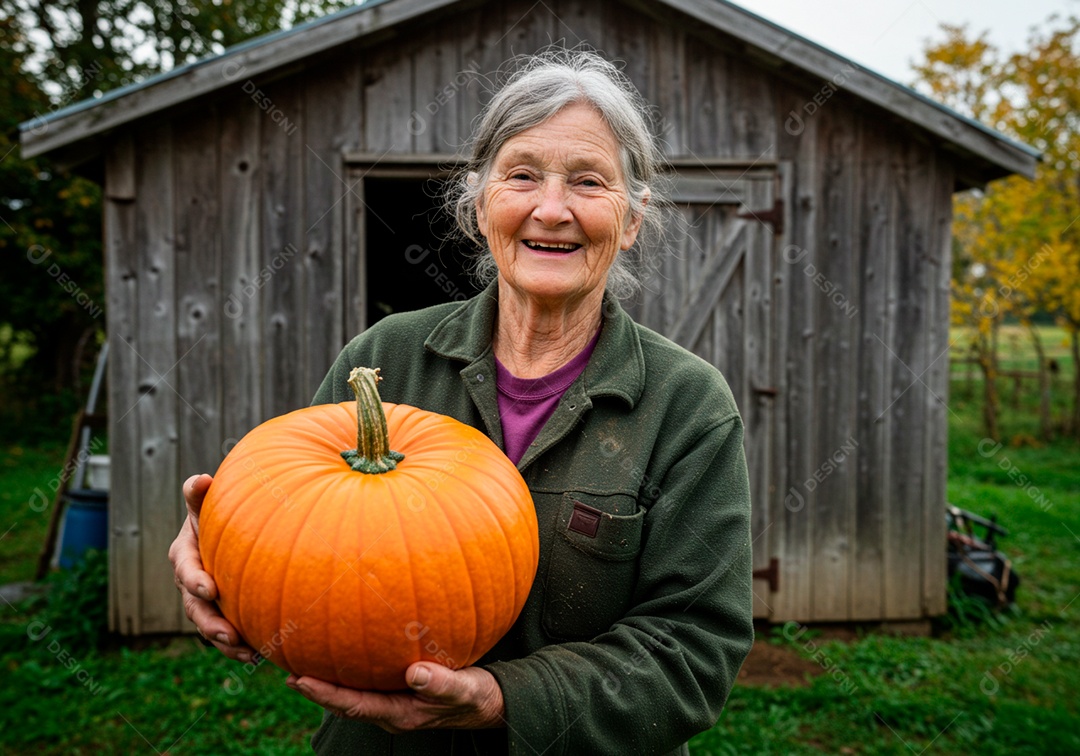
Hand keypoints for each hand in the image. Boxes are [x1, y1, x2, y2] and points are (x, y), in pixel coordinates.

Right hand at [168, 473, 256, 662]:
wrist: (239, 524)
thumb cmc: (224, 508)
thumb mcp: (210, 501)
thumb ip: (200, 494)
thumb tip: (199, 479)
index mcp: (184, 554)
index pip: (186, 568)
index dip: (195, 581)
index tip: (210, 589)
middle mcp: (191, 581)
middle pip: (195, 607)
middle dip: (210, 623)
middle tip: (228, 634)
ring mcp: (207, 600)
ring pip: (211, 626)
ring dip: (227, 643)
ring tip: (249, 654)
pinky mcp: (224, 611)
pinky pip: (229, 633)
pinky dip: (242, 646)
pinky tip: (262, 655)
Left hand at [285, 662, 505, 732]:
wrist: (490, 702)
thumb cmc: (477, 695)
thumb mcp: (465, 689)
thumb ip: (442, 683)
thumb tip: (414, 673)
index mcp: (402, 714)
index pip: (355, 705)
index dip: (325, 694)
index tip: (298, 680)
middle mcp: (392, 712)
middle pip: (346, 704)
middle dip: (316, 690)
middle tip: (287, 673)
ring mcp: (395, 703)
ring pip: (354, 696)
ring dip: (329, 683)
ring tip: (303, 664)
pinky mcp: (400, 692)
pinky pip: (367, 684)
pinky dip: (349, 671)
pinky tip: (341, 653)